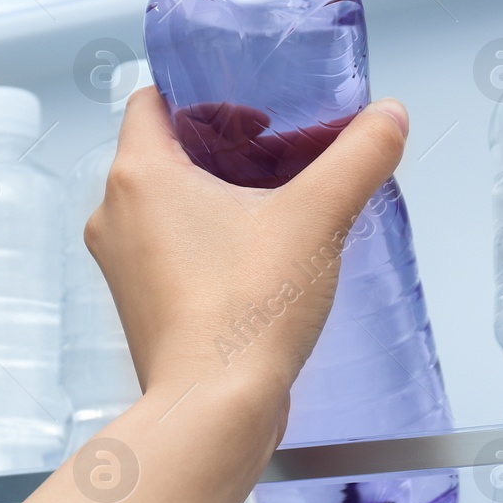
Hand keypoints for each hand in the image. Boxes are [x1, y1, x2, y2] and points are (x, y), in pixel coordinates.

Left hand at [85, 87, 409, 444]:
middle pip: (164, 153)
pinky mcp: (144, 306)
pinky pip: (171, 252)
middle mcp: (115, 217)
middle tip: (278, 154)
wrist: (215, 408)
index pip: (152, 101)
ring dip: (216, 197)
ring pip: (167, 206)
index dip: (200, 93)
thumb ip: (357, 157)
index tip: (250, 108)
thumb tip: (387, 118)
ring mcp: (124, 266)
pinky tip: (261, 257)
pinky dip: (208, 242)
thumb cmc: (244, 312)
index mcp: (139, 176)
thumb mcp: (316, 217)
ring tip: (277, 206)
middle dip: (222, 148)